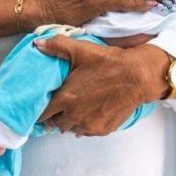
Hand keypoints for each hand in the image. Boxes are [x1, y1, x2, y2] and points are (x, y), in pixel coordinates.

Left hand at [35, 36, 168, 135]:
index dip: (40, 110)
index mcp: (66, 98)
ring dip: (69, 121)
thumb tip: (37, 44)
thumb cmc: (109, 62)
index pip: (43, 113)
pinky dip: (84, 124)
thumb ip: (56, 46)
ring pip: (71, 129)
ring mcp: (90, 125)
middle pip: (55, 124)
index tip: (41, 105)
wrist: (138, 76)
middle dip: (54, 116)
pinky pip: (87, 132)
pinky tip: (87, 113)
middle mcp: (76, 116)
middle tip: (57, 106)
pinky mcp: (103, 130)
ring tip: (73, 109)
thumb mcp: (81, 50)